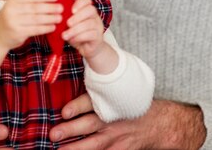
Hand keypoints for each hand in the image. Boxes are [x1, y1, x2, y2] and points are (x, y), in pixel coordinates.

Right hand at [0, 0, 61, 49]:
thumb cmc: (13, 20)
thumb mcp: (16, 8)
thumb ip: (29, 3)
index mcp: (13, 1)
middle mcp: (12, 10)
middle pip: (35, 7)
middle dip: (50, 7)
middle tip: (61, 8)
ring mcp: (13, 21)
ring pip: (36, 19)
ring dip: (50, 18)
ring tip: (60, 18)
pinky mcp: (17, 32)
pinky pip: (35, 29)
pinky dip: (46, 28)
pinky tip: (53, 27)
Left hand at [49, 95, 206, 149]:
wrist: (156, 122)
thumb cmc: (129, 103)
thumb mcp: (118, 90)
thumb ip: (97, 87)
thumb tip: (72, 70)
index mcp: (109, 101)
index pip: (92, 101)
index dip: (78, 106)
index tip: (63, 112)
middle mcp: (111, 119)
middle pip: (89, 124)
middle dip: (71, 130)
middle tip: (54, 133)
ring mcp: (115, 137)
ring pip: (93, 144)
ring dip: (75, 148)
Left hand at [63, 0, 105, 58]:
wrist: (86, 49)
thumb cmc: (76, 35)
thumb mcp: (69, 25)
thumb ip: (65, 19)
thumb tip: (55, 15)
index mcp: (86, 9)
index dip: (79, 3)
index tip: (71, 10)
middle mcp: (94, 16)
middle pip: (90, 10)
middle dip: (77, 17)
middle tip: (67, 23)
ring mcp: (98, 26)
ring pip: (89, 23)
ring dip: (75, 29)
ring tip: (65, 35)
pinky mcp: (98, 37)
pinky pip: (91, 34)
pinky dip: (79, 37)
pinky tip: (72, 40)